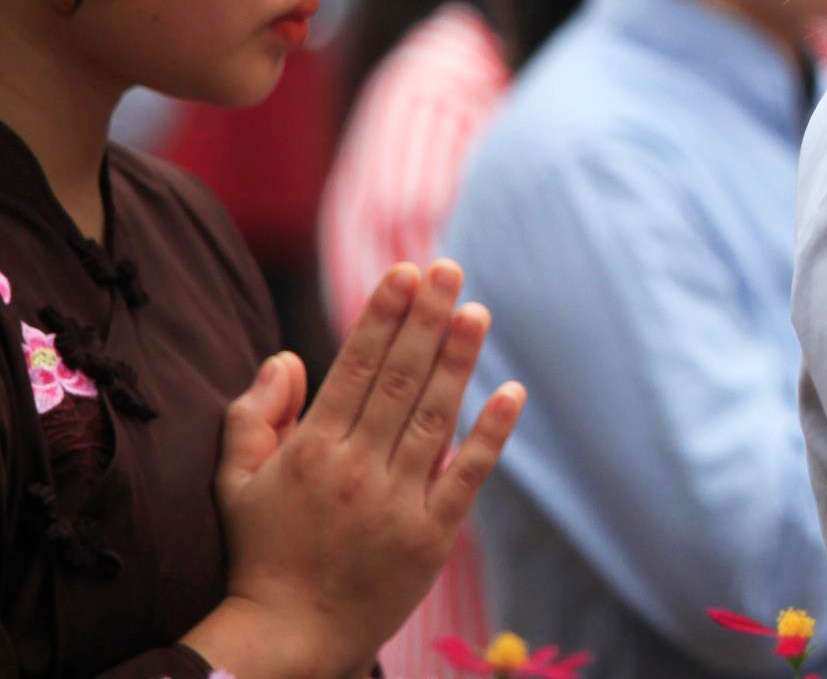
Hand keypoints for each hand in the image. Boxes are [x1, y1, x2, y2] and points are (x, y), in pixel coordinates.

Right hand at [196, 261, 524, 678]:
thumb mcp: (235, 484)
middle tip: (449, 269)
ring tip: (476, 312)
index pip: (354, 368)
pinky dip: (490, 434)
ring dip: (458, 362)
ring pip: (434, 418)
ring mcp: (396, 502)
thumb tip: (287, 356)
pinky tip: (512, 392)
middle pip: (399, 380)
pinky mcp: (431, 536)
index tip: (406, 272)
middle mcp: (355, 470)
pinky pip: (466, 476)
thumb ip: (252, 416)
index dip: (382, 316)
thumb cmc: (261, 554)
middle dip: (425, 319)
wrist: (288, 637)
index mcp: (311, 451)